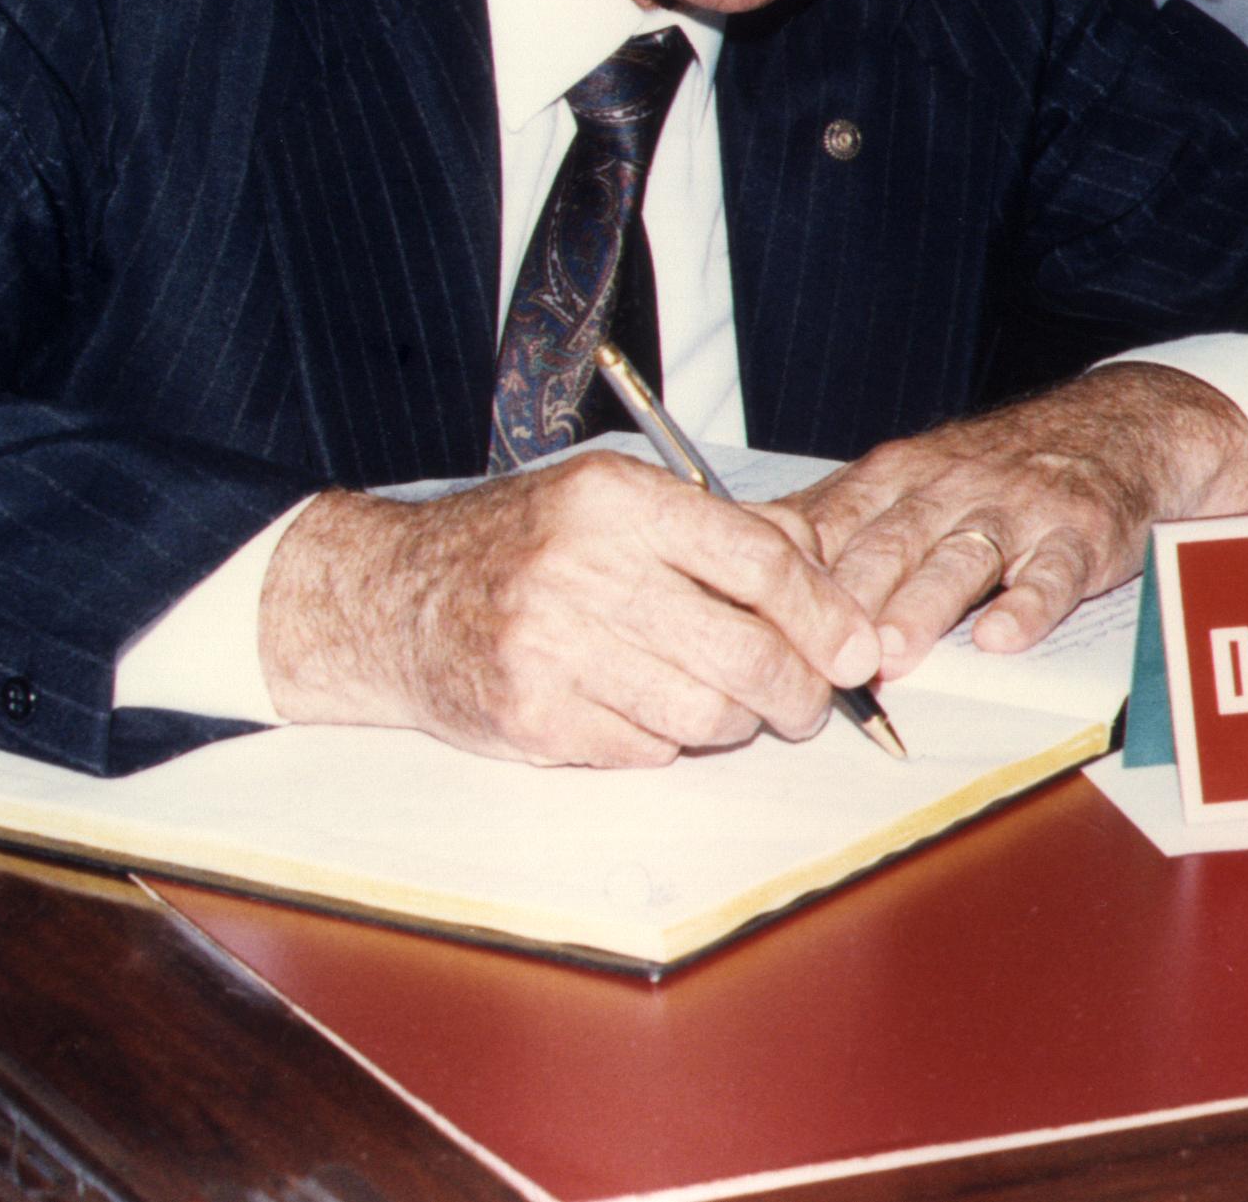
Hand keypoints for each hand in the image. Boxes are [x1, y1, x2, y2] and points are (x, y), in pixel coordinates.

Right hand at [255, 454, 880, 767]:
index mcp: (614, 498)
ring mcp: (550, 647)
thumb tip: (829, 576)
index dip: (822, 613)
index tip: (855, 650)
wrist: (392, 599)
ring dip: (737, 722)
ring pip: (704, 711)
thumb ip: (722, 529)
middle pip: (743, 649)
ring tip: (730, 707)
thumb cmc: (522, 546)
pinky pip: (648, 749)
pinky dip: (671, 741)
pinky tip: (654, 713)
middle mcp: (581, 566)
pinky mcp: (531, 718)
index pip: (756, 558)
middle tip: (809, 702)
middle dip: (799, 689)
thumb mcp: (615, 501)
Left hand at [784, 364, 1247, 677]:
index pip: (837, 521)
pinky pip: (1052, 571)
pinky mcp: (1079, 534)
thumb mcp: (911, 475)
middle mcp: (953, 486)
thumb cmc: (992, 470)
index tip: (762, 618)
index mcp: (901, 474)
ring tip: (893, 653)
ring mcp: (1017, 509)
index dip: (798, 572)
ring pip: (963, 556)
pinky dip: (1028, 604)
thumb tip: (749, 553)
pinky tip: (1002, 636)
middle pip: (893, 541)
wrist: (1111, 428)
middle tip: (819, 652)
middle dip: (853, 596)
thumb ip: (840, 515)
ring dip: (924, 604)